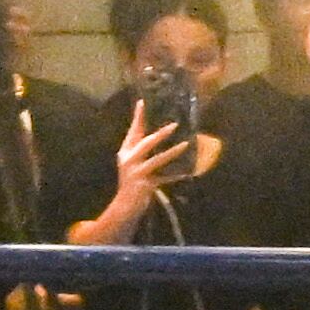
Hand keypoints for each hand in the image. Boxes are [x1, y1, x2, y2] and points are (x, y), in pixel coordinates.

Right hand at [99, 103, 190, 226]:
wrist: (123, 207)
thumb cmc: (131, 183)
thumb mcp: (133, 164)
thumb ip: (142, 150)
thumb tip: (159, 134)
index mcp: (126, 153)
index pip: (133, 132)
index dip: (138, 117)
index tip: (142, 102)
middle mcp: (129, 160)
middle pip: (146, 144)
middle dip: (160, 134)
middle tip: (175, 125)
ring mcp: (136, 173)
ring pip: (156, 160)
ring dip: (172, 152)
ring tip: (185, 145)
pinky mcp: (144, 184)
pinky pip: (164, 178)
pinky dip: (175, 176)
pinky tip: (186, 173)